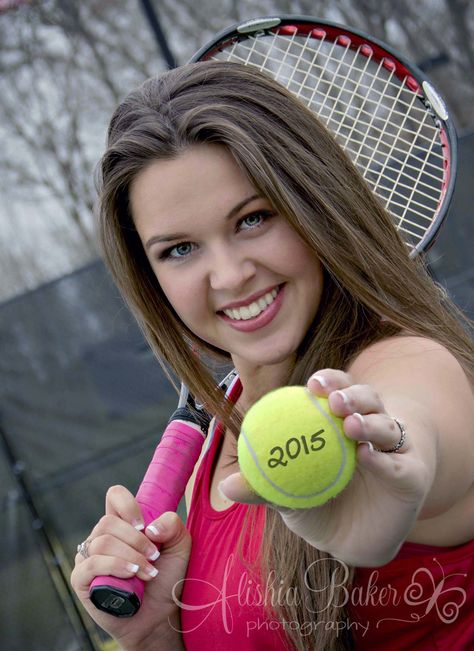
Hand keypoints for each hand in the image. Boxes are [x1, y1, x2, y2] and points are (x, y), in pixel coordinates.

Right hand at [71, 485, 187, 650]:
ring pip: (102, 542)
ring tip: (148, 572)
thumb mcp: (180, 546)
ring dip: (130, 556)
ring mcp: (89, 558)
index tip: (144, 524)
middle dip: (135, 540)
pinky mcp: (81, 580)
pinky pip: (91, 564)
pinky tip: (131, 575)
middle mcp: (102, 537)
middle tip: (154, 557)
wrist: (161, 615)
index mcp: (122, 524)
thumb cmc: (167, 578)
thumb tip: (150, 527)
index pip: (114, 496)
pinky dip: (115, 566)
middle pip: (108, 522)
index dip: (127, 504)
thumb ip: (173, 526)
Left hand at [219, 370, 430, 566]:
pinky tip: (366, 456)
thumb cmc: (318, 504)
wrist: (352, 541)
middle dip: (352, 393)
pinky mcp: (413, 476)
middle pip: (368, 398)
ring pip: (387, 425)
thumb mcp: (287, 496)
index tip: (311, 383)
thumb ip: (263, 487)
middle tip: (333, 399)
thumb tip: (226, 485)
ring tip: (349, 424)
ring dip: (370, 421)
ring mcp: (395, 451)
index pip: (338, 391)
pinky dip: (384, 460)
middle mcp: (372, 428)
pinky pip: (400, 465)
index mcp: (341, 422)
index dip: (329, 381)